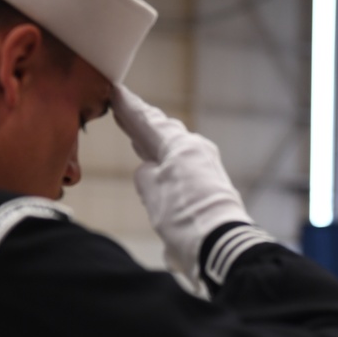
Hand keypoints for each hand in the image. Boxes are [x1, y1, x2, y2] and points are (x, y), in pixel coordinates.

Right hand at [111, 86, 256, 283]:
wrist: (221, 244)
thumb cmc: (185, 218)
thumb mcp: (152, 193)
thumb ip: (145, 174)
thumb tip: (149, 170)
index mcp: (180, 145)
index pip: (148, 121)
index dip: (129, 108)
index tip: (117, 92)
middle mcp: (196, 149)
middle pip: (163, 131)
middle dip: (142, 122)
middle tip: (124, 109)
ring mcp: (205, 165)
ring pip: (173, 146)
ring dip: (154, 140)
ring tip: (137, 132)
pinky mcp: (210, 184)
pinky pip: (182, 162)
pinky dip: (166, 157)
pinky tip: (158, 160)